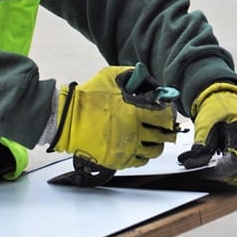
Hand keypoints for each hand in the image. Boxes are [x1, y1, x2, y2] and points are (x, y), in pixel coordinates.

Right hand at [50, 66, 177, 170]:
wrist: (67, 119)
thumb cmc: (88, 97)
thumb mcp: (110, 76)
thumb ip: (132, 75)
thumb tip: (148, 81)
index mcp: (134, 112)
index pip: (163, 116)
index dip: (169, 113)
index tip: (167, 111)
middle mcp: (133, 132)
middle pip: (162, 135)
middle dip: (167, 129)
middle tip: (165, 126)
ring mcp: (127, 149)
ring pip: (154, 150)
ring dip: (157, 143)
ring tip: (154, 137)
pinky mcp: (119, 161)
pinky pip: (141, 161)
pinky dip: (144, 154)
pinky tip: (140, 145)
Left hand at [178, 83, 236, 185]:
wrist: (228, 100)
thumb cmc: (217, 109)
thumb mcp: (205, 124)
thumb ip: (200, 145)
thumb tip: (190, 163)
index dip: (219, 171)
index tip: (204, 172)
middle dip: (222, 174)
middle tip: (207, 171)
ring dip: (230, 176)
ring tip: (216, 165)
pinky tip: (225, 165)